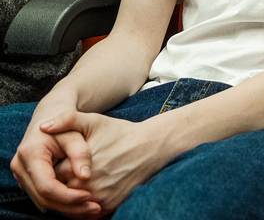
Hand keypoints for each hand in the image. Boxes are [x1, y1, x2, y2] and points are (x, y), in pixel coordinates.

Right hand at [11, 110, 99, 217]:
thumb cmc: (67, 124)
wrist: (51, 115)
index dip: (68, 196)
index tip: (89, 197)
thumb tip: (85, 176)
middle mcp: (20, 167)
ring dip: (67, 209)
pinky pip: (43, 197)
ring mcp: (22, 175)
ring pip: (42, 201)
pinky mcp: (28, 180)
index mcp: (30, 153)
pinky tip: (81, 206)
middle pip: (43, 198)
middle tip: (95, 209)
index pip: (46, 185)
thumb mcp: (76, 131)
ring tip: (91, 210)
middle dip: (70, 206)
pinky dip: (62, 203)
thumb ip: (81, 152)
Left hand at [40, 111, 167, 215]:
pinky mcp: (110, 205)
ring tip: (75, 185)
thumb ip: (67, 120)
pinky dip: (84, 207)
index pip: (50, 178)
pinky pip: (89, 213)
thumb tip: (44, 126)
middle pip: (60, 194)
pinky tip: (86, 194)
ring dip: (70, 200)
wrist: (150, 147)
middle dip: (60, 187)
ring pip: (73, 207)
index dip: (51, 171)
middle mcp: (84, 188)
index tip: (59, 163)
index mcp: (74, 169)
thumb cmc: (121, 133)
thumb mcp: (94, 121)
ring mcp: (98, 199)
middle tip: (66, 175)